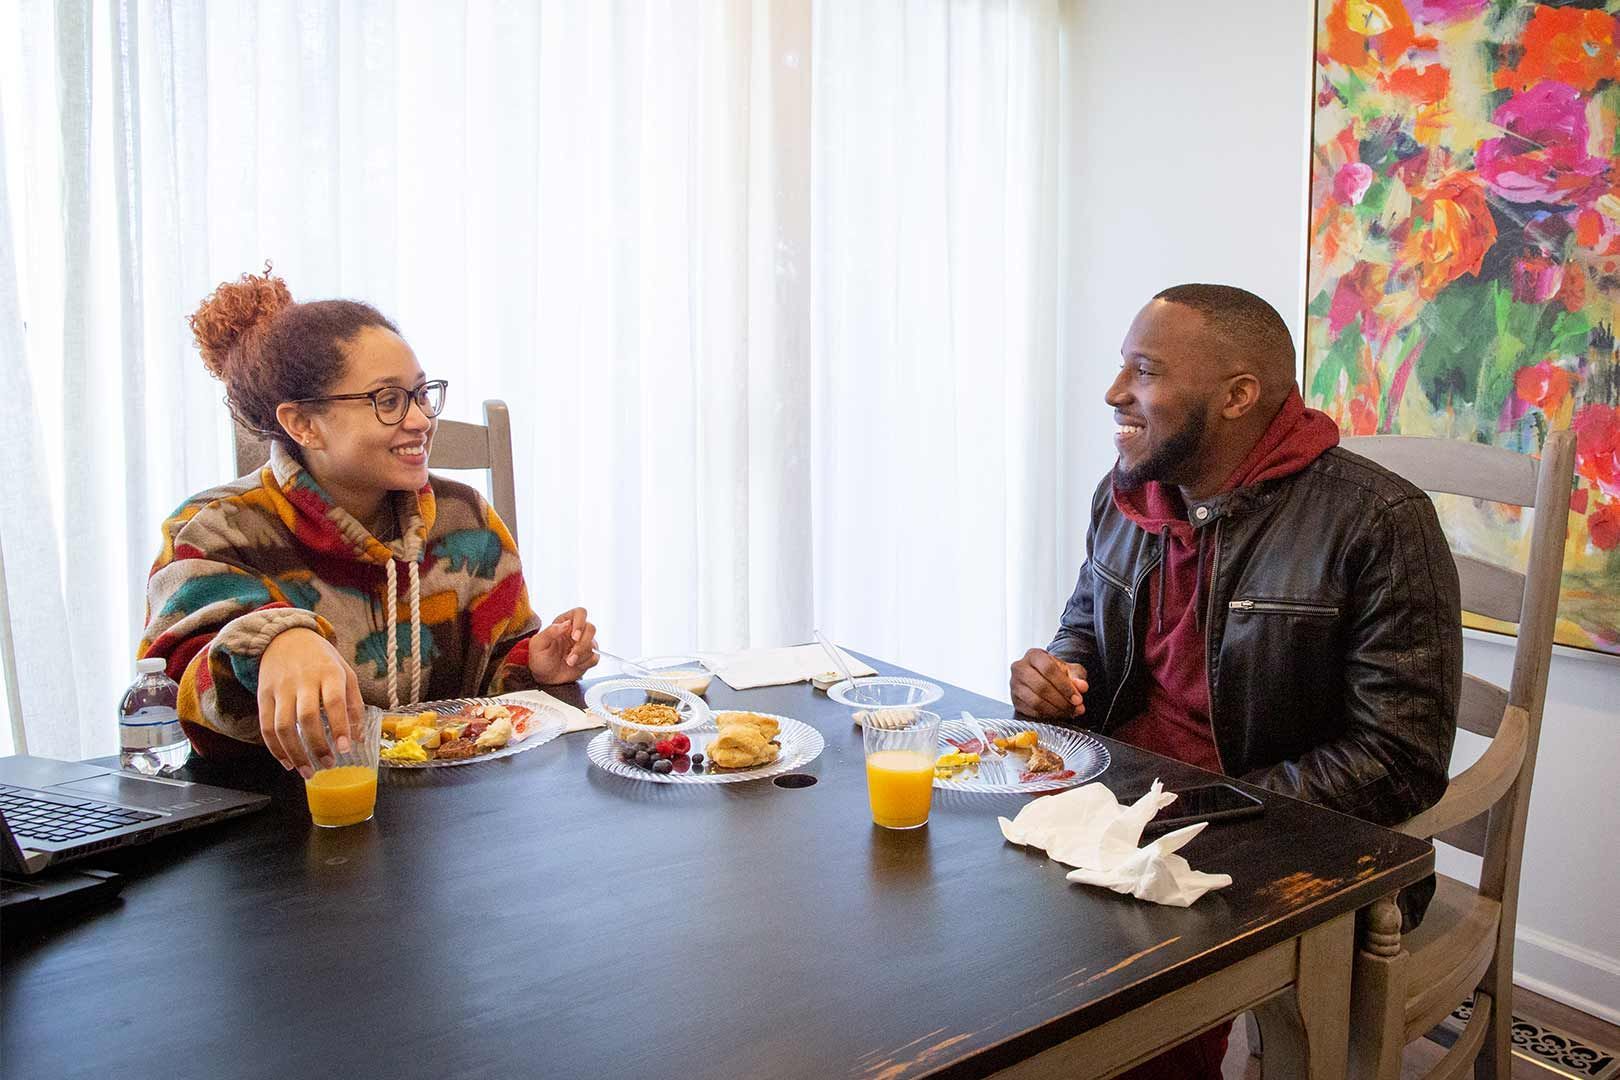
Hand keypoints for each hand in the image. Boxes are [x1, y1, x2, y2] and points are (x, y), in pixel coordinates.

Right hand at [257, 627, 362, 777]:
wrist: (284, 637)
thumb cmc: (322, 660)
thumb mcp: (345, 673)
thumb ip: (354, 704)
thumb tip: (358, 739)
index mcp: (329, 672)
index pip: (334, 700)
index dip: (340, 726)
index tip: (345, 749)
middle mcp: (303, 679)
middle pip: (307, 717)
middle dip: (317, 745)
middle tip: (328, 765)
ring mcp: (280, 688)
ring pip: (283, 726)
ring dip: (295, 753)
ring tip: (308, 771)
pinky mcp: (263, 695)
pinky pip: (266, 726)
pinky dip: (275, 748)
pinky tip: (287, 762)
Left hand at [528, 607, 599, 683]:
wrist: (544, 676)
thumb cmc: (539, 657)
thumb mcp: (538, 644)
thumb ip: (550, 631)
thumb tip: (566, 624)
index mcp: (564, 622)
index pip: (580, 613)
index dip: (580, 623)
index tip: (574, 637)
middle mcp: (577, 631)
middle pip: (591, 628)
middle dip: (582, 644)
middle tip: (570, 655)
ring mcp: (584, 643)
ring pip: (593, 645)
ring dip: (580, 656)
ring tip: (568, 662)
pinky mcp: (589, 656)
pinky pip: (594, 658)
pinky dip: (584, 663)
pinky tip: (574, 665)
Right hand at [1010, 648, 1088, 719]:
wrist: (1043, 677)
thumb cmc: (1056, 672)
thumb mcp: (1070, 670)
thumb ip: (1077, 677)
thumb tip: (1082, 686)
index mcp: (1034, 655)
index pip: (1049, 669)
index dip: (1065, 686)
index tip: (1077, 698)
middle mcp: (1020, 668)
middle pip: (1041, 687)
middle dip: (1061, 700)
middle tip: (1075, 708)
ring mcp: (1014, 685)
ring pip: (1035, 701)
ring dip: (1056, 710)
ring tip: (1069, 712)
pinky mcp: (1015, 700)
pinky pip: (1031, 711)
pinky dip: (1047, 716)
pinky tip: (1058, 714)